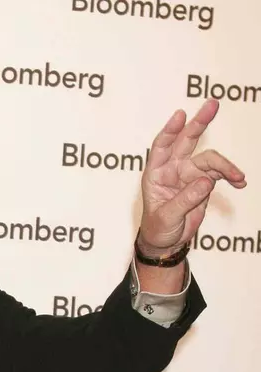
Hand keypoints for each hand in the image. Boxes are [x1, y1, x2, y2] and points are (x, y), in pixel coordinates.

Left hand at [138, 99, 245, 256]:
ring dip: (226, 166)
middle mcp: (173, 168)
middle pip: (187, 140)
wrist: (166, 242)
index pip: (161, 146)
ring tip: (238, 177)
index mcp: (156, 173)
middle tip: (213, 104)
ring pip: (210, 160)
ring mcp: (189, 173)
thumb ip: (185, 200)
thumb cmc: (158, 228)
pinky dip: (230, 176)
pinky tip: (239, 182)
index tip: (181, 115)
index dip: (170, 130)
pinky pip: (219, 173)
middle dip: (200, 122)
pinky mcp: (203, 182)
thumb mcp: (167, 217)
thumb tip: (206, 182)